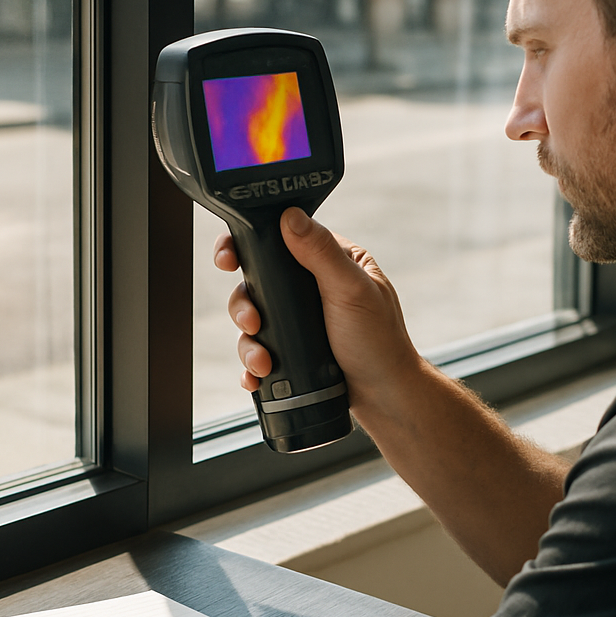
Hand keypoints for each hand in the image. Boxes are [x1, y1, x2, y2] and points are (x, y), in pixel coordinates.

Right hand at [214, 207, 422, 416]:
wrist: (386, 399)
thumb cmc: (380, 343)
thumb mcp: (352, 291)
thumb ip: (322, 253)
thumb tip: (289, 217)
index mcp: (332, 261)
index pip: (282, 239)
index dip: (247, 244)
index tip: (229, 259)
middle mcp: (313, 287)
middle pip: (257, 282)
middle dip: (244, 305)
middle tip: (253, 322)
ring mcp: (301, 321)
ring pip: (254, 321)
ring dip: (249, 343)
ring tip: (263, 363)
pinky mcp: (294, 352)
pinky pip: (259, 353)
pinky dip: (253, 367)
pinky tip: (257, 378)